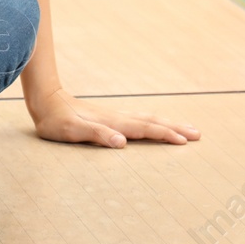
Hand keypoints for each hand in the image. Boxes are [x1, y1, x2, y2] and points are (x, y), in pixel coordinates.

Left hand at [29, 88, 199, 147]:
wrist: (46, 101)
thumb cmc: (57, 120)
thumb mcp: (73, 132)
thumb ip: (97, 135)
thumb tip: (122, 143)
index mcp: (113, 123)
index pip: (145, 129)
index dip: (165, 135)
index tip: (184, 141)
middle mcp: (118, 118)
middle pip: (152, 122)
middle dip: (175, 128)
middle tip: (198, 134)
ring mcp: (114, 116)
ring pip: (147, 119)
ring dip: (167, 124)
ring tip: (185, 128)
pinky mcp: (109, 118)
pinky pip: (139, 119)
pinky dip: (153, 122)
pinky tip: (155, 124)